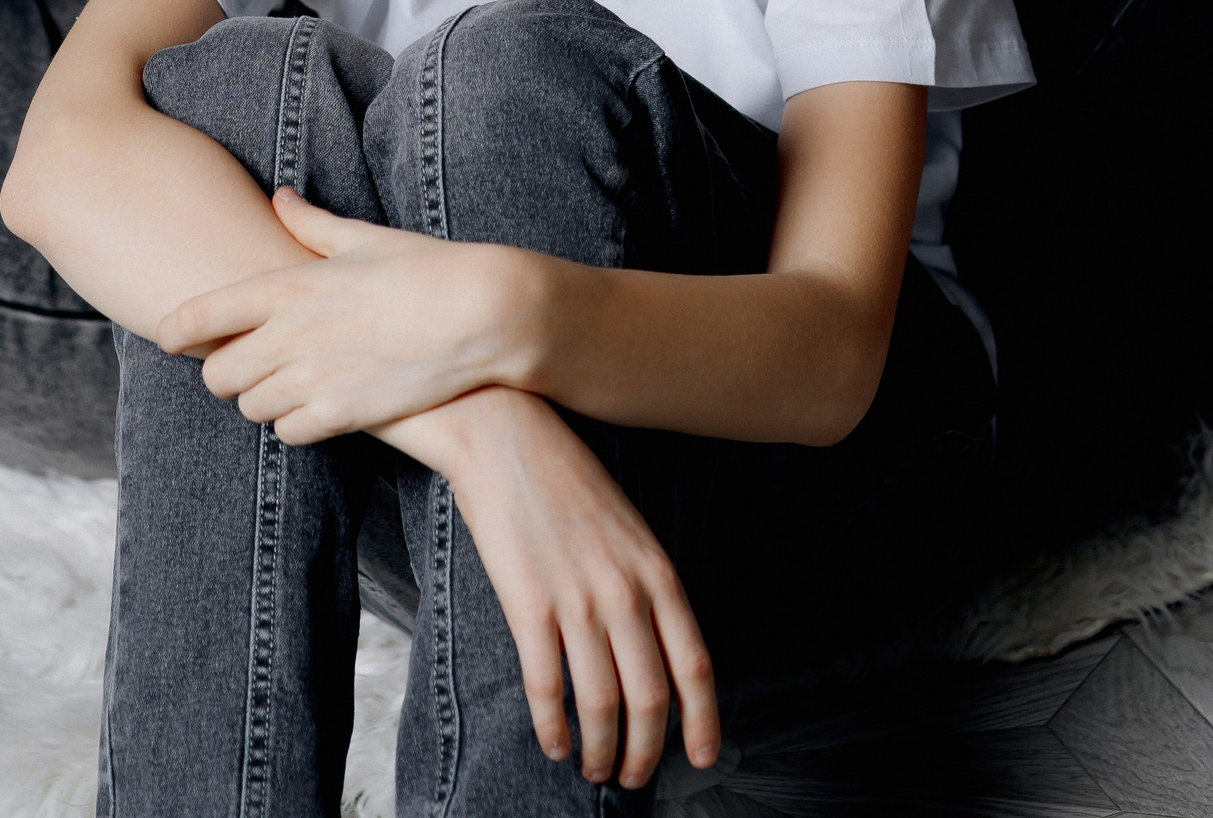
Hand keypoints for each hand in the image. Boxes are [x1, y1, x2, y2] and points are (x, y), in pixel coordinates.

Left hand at [155, 188, 537, 442]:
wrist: (480, 314)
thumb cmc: (424, 268)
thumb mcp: (365, 238)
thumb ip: (312, 223)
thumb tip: (281, 197)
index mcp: (289, 286)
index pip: (201, 315)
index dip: (175, 330)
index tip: (167, 336)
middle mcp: (291, 334)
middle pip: (216, 375)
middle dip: (225, 371)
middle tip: (245, 364)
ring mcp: (314, 378)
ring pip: (250, 408)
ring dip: (262, 399)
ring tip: (289, 383)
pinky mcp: (341, 414)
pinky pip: (289, 433)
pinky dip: (295, 423)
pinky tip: (318, 405)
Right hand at [393, 386, 718, 791]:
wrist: (509, 438)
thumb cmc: (569, 482)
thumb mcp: (630, 529)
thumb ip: (647, 586)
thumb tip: (658, 653)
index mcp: (657, 571)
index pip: (695, 666)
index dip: (703, 721)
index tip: (701, 758)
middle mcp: (625, 592)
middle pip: (651, 698)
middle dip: (647, 751)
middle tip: (636, 775)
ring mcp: (577, 601)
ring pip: (601, 705)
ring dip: (601, 750)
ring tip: (595, 767)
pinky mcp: (528, 607)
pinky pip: (547, 689)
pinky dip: (554, 728)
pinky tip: (554, 743)